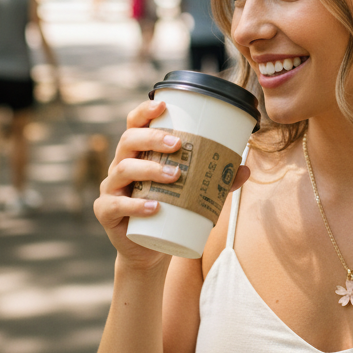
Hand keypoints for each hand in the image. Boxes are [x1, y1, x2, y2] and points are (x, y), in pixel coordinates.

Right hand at [93, 99, 248, 268]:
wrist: (147, 248)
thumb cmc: (169, 210)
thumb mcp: (192, 193)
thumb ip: (217, 182)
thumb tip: (245, 169)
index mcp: (138, 152)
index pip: (135, 124)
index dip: (144, 111)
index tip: (162, 104)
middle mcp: (121, 164)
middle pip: (128, 140)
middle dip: (153, 138)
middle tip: (178, 144)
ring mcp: (111, 188)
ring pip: (122, 169)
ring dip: (149, 169)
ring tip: (174, 176)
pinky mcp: (106, 211)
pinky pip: (115, 204)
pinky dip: (135, 205)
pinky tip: (154, 206)